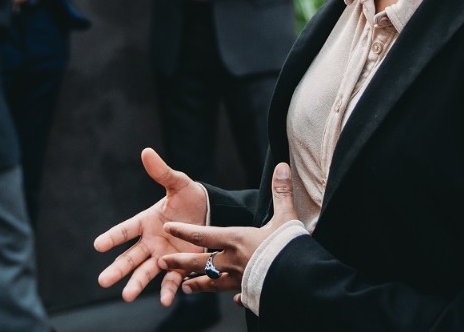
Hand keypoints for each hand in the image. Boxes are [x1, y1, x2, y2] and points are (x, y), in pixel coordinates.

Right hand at [94, 148, 208, 305]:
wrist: (212, 213)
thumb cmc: (191, 197)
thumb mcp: (178, 184)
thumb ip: (162, 172)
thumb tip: (146, 152)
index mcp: (146, 221)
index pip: (125, 230)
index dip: (112, 237)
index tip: (98, 245)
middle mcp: (151, 242)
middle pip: (130, 257)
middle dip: (116, 270)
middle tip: (103, 281)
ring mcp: (163, 256)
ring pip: (146, 272)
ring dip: (136, 284)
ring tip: (127, 296)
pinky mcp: (179, 266)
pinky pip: (172, 280)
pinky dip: (169, 290)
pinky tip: (166, 301)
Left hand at [158, 163, 297, 301]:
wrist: (300, 280)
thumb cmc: (289, 247)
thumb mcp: (285, 216)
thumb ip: (280, 191)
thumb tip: (282, 166)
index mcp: (236, 240)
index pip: (203, 234)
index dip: (185, 230)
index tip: (168, 227)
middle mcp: (232, 261)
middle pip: (200, 262)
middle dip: (180, 262)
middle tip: (162, 262)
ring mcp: (240, 280)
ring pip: (212, 283)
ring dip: (197, 284)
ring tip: (184, 287)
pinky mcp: (250, 294)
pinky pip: (236, 295)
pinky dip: (232, 295)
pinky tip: (232, 297)